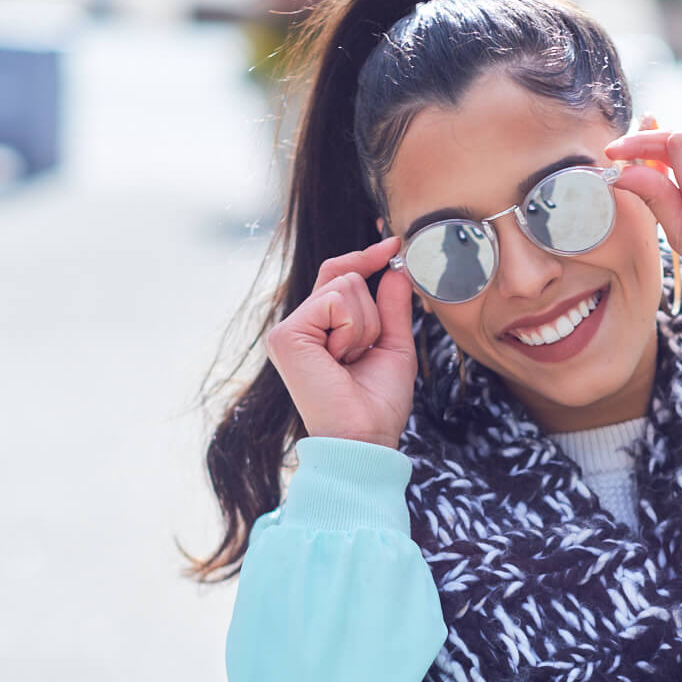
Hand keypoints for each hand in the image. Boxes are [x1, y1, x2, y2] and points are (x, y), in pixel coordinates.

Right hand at [263, 237, 417, 448]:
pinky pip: (335, 302)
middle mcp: (300, 325)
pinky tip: (339, 360)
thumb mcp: (393, 345)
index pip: (339, 274)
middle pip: (346, 276)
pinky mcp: (286, 335)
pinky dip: (352, 331)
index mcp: (320, 328)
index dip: (365, 257)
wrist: (365, 437)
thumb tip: (396, 268)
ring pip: (345, 287)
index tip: (392, 243)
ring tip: (350, 362)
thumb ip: (392, 307)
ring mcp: (288, 328)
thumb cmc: (377, 402)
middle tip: (361, 355)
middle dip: (371, 314)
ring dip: (364, 327)